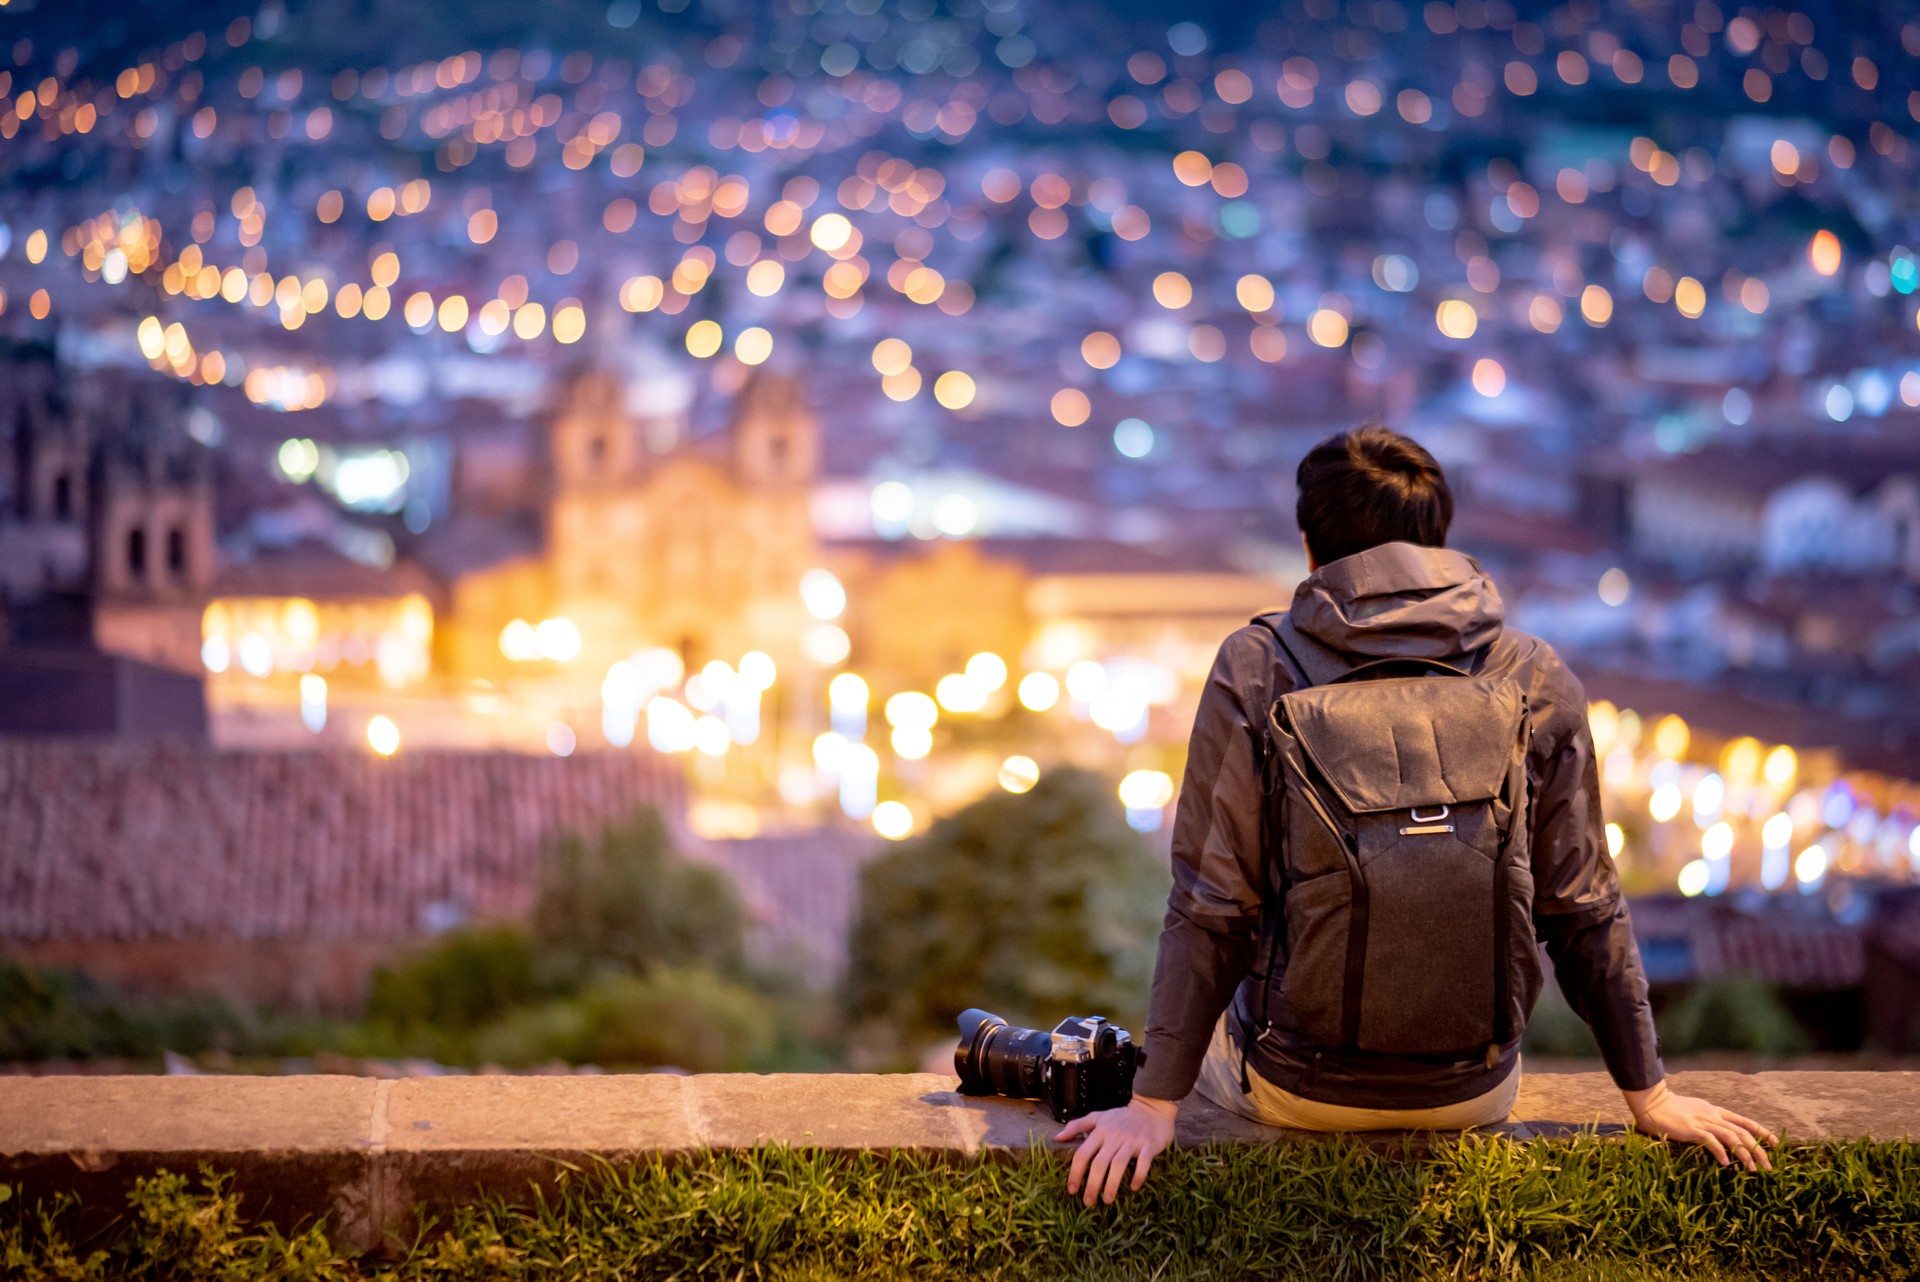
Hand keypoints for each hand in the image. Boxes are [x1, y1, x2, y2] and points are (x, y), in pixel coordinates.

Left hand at [1055, 1095, 1177, 1205]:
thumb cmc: (1122, 1117)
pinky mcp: (1149, 1145)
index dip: (1075, 1172)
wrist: (1151, 1110)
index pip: (1083, 1153)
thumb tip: (1057, 1138)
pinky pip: (1144, 1162)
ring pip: (1119, 1164)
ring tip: (1106, 1200)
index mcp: (1100, 1130)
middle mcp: (1115, 1136)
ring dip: (1111, 1184)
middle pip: (1099, 1163)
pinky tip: (1134, 1187)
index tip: (1072, 1190)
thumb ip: (1077, 1125)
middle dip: (1092, 1184)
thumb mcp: (1098, 1117)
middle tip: (1088, 1202)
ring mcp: (1132, 1140)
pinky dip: (1139, 1175)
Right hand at [1624, 1080, 1777, 1170]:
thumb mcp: (1693, 1112)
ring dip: (1745, 1154)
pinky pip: (1711, 1141)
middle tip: (1768, 1167)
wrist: (1650, 1102)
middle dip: (1758, 1149)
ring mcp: (1702, 1121)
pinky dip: (1721, 1152)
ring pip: (1731, 1137)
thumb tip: (1716, 1135)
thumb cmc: (1669, 1109)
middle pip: (1742, 1132)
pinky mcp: (1691, 1129)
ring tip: (1753, 1169)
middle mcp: (1712, 1115)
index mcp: (1714, 1111)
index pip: (1744, 1121)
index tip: (1775, 1143)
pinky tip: (1726, 1164)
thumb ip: (1706, 1120)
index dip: (1761, 1132)